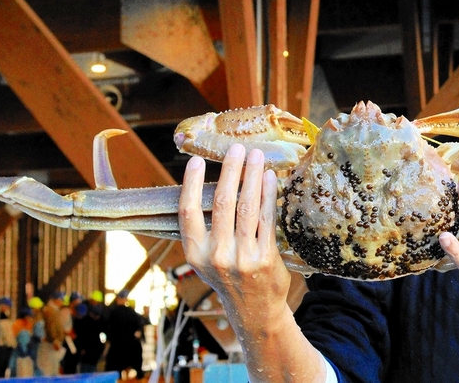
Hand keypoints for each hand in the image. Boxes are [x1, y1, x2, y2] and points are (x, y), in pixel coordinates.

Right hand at [178, 145, 292, 332]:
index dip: (190, 183)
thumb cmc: (228, 277)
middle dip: (230, 170)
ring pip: (247, 207)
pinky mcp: (266, 258)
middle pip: (222, 202)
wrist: (254, 310)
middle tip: (236, 148)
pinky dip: (268, 195)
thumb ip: (204, 229)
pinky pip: (267, 219)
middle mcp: (216, 255)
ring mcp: (242, 257)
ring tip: (256, 156)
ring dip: (252, 176)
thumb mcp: (206, 259)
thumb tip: (211, 184)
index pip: (187, 211)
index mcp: (195, 253)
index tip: (195, 160)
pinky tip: (270, 178)